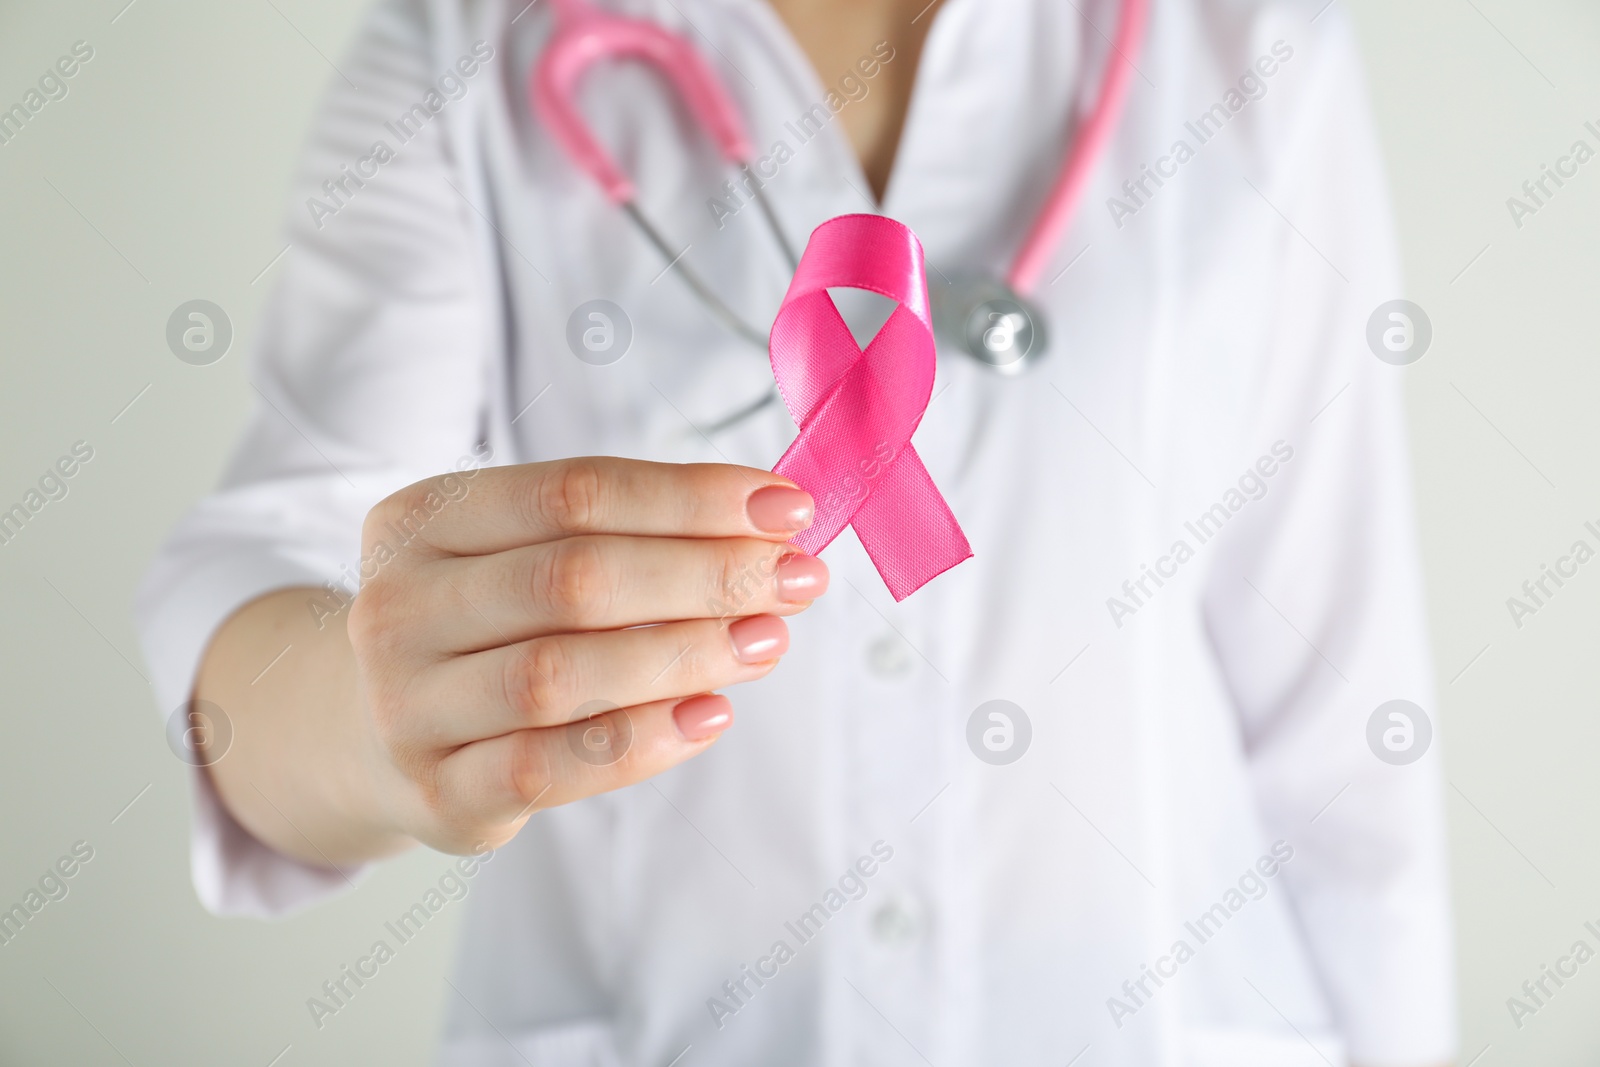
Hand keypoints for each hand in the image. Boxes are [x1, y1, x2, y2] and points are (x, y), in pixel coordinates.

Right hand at [345, 458, 825, 854]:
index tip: (784, 506)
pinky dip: (641, 740)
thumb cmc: (486, 627)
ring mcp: (407, 705)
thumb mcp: (525, 556)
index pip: (572, 492)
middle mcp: (398, 606)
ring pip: (558, 674)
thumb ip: (628, 536)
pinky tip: (712, 714)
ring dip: (684, 653)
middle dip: (703, 574)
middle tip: (793, 578)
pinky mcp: (438, 792)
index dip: (689, 497)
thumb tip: (769, 533)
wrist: (377, 737)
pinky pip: (547, 768)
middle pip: (571, 579)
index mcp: (422, 519)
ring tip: (768, 640)